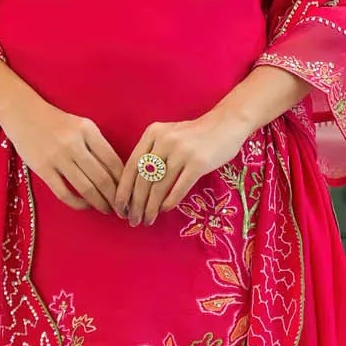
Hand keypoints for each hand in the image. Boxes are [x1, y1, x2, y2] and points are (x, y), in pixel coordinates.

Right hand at [0, 92, 122, 212]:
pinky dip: (78, 203)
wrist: (23, 113)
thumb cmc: (56, 121)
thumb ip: (97, 145)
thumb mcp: (81, 125)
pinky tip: (85, 205)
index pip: (113, 161)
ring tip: (107, 210)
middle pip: (102, 178)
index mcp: (88, 130)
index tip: (129, 192)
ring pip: (86, 188)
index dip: (124, 181)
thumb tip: (116, 174)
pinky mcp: (42, 169)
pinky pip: (64, 193)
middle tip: (122, 208)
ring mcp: (57, 157)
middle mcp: (74, 143)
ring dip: (100, 203)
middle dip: (115, 197)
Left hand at [115, 108, 251, 225]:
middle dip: (136, 204)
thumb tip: (133, 189)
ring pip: (159, 187)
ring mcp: (182, 151)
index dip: (123, 190)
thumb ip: (151, 154)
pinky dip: (169, 202)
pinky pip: (178, 188)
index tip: (119, 208)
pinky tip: (164, 210)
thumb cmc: (194, 135)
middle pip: (143, 179)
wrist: (226, 124)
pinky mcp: (199, 163)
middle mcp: (164, 141)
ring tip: (148, 220)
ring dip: (151, 208)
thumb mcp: (168, 136)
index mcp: (152, 133)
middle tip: (133, 220)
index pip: (131, 166)